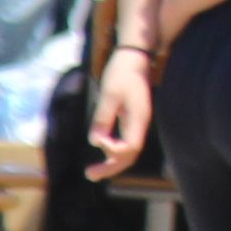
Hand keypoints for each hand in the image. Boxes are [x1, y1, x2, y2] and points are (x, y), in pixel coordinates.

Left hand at [89, 52, 155, 174]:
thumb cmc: (121, 72)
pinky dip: (114, 151)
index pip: (130, 147)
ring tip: (92, 171)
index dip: (114, 150)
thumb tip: (94, 141)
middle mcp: (140, 123)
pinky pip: (126, 142)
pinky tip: (102, 150)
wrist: (134, 57)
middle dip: (111, 167)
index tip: (98, 141)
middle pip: (130, 155)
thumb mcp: (109, 93)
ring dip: (112, 162)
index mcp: (138, 118)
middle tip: (90, 174)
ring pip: (129, 150)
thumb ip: (103, 118)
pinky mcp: (132, 119)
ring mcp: (137, 122)